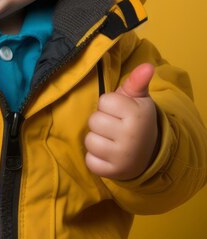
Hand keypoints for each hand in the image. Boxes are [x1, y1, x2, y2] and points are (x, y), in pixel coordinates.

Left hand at [85, 63, 158, 179]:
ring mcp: (122, 156)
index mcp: (137, 115)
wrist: (148, 154)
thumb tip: (147, 66)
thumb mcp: (138, 99)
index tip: (120, 112)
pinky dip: (95, 158)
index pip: (104, 101)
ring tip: (110, 140)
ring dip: (96, 140)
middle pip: (94, 121)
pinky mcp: (112, 172)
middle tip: (114, 127)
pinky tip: (107, 155)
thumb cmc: (136, 120)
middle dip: (101, 122)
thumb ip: (137, 81)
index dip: (109, 105)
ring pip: (89, 140)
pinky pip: (90, 160)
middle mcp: (131, 136)